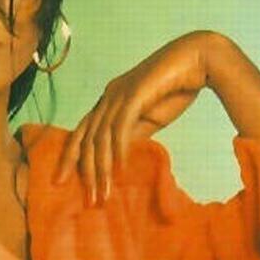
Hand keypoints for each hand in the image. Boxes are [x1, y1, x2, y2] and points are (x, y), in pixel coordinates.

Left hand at [55, 31, 211, 204]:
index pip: (82, 131)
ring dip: (101, 169)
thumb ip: (133, 133)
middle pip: (84, 136)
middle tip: (88, 200)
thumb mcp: (149, 117)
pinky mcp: (134, 94)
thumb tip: (119, 156)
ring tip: (103, 195)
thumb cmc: (174, 87)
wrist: (197, 59)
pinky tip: (120, 172)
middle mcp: (108, 96)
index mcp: (108, 100)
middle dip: (82, 170)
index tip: (63, 180)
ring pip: (100, 137)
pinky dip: (119, 152)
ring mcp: (119, 94)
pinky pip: (120, 128)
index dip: (71, 157)